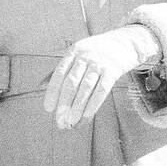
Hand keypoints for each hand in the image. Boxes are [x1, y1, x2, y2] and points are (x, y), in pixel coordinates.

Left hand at [44, 26, 160, 129]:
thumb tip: (40, 85)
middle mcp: (85, 57)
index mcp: (73, 52)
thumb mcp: (77, 54)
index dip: (52, 92)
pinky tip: (86, 116)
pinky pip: (102, 89)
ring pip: (85, 88)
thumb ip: (60, 69)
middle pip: (71, 83)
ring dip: (77, 108)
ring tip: (71, 122)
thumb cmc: (96, 52)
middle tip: (59, 121)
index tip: (48, 108)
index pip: (59, 74)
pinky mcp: (113, 71)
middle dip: (64, 104)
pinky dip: (93, 104)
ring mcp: (100, 63)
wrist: (125, 42)